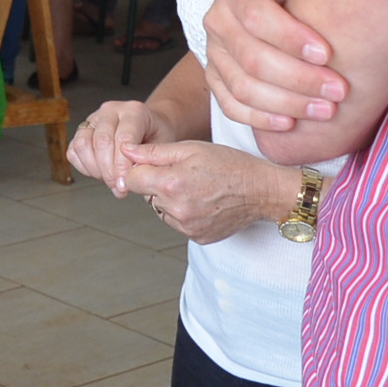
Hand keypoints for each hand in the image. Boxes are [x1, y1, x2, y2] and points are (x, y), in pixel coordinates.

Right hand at [67, 101, 174, 193]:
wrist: (150, 127)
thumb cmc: (157, 137)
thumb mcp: (163, 147)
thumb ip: (148, 160)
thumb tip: (131, 177)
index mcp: (134, 111)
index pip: (123, 138)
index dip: (122, 165)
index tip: (124, 185)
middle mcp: (111, 110)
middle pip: (101, 141)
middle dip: (108, 171)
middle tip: (118, 188)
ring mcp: (94, 119)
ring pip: (82, 144)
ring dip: (94, 169)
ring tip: (109, 181)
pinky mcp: (82, 130)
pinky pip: (74, 150)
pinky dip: (84, 167)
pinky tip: (100, 174)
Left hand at [119, 141, 295, 243]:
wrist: (262, 190)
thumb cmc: (230, 164)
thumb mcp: (191, 148)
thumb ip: (153, 152)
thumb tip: (125, 150)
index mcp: (171, 184)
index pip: (132, 179)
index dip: (141, 169)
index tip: (155, 164)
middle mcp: (176, 209)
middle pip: (146, 196)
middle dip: (157, 184)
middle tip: (185, 174)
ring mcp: (187, 227)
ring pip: (161, 210)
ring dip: (170, 200)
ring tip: (196, 187)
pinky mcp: (197, 237)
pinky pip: (178, 224)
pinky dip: (184, 213)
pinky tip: (202, 202)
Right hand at [201, 0, 346, 132]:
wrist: (267, 6)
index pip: (256, 15)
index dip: (291, 37)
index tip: (328, 52)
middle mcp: (217, 21)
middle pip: (251, 58)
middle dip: (298, 78)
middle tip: (339, 90)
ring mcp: (214, 53)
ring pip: (242, 87)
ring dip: (286, 103)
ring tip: (326, 110)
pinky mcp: (216, 79)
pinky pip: (231, 105)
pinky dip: (260, 118)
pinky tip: (292, 123)